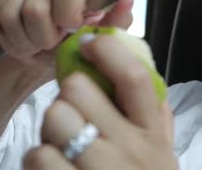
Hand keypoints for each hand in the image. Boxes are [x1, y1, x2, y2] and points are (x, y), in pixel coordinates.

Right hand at [0, 0, 133, 69]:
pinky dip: (13, 38)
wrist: (46, 56)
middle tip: (54, 41)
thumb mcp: (100, 39)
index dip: (67, 14)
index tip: (72, 29)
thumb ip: (116, 20)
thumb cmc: (77, 44)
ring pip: (17, 14)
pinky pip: (2, 17)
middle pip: (38, 7)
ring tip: (40, 43)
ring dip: (29, 40)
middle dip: (45, 35)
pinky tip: (25, 38)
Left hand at [23, 34, 176, 169]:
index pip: (133, 76)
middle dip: (68, 95)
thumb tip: (144, 70)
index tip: (89, 44)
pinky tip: (53, 168)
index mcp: (152, 133)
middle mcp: (129, 148)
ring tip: (62, 141)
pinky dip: (38, 158)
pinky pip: (37, 155)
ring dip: (51, 127)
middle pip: (79, 89)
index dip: (107, 51)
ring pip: (54, 117)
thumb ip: (159, 117)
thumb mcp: (163, 154)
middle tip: (73, 109)